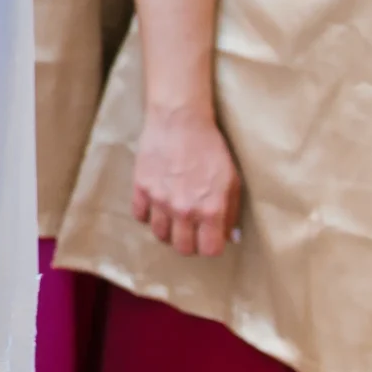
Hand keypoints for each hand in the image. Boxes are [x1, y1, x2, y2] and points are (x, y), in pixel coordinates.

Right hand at [132, 106, 241, 256]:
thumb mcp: (231, 180)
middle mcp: (184, 210)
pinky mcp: (141, 188)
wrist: (180, 122)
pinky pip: (140, 216)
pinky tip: (156, 205)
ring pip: (160, 235)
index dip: (211, 246)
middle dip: (189, 243)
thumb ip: (230, 211)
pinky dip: (148, 215)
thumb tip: (230, 236)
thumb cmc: (210, 149)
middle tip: (191, 230)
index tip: (210, 237)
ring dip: (168, 230)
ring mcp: (159, 200)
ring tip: (173, 217)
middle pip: (183, 248)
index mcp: (210, 210)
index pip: (209, 250)